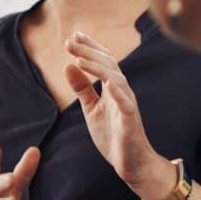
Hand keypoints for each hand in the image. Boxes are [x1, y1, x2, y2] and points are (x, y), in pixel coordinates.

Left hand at [64, 31, 174, 199]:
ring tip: (79, 59)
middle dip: (88, 52)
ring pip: (116, 79)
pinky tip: (107, 83)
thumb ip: (82, 88)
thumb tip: (68, 65)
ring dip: (98, 68)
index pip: (103, 61)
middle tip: (69, 41)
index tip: (74, 35)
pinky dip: (118, 93)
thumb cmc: (113, 135)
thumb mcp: (92, 109)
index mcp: (112, 88)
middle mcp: (122, 92)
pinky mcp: (131, 121)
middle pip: (108, 65)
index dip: (90, 47)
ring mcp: (128, 105)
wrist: (133, 163)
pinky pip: (126, 104)